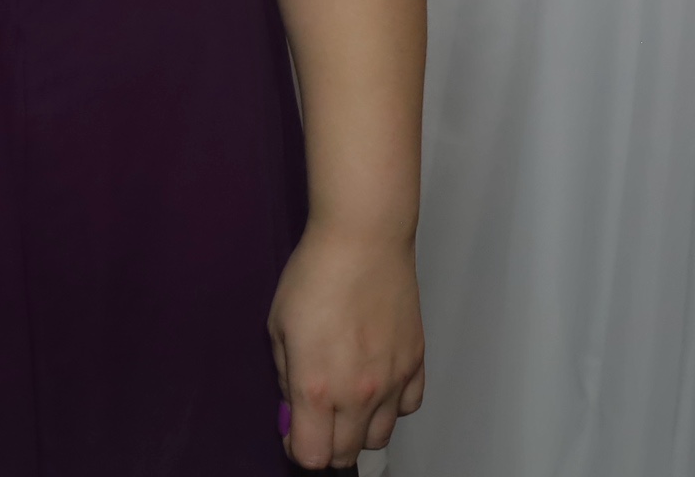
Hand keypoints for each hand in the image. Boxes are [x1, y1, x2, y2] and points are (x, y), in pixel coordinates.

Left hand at [270, 227, 423, 467]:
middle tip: (316, 418)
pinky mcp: (415, 363)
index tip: (292, 431)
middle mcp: (358, 394)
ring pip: (379, 437)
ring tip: (347, 401)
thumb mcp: (278, 326)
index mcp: (317, 388)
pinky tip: (377, 383)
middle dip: (326, 444)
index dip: (297, 450)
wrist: (363, 239)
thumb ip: (285, 376)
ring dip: (359, 429)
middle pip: (346, 454)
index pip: (312, 456)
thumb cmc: (315, 275)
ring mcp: (392, 381)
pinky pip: (407, 408)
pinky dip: (391, 406)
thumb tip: (293, 408)